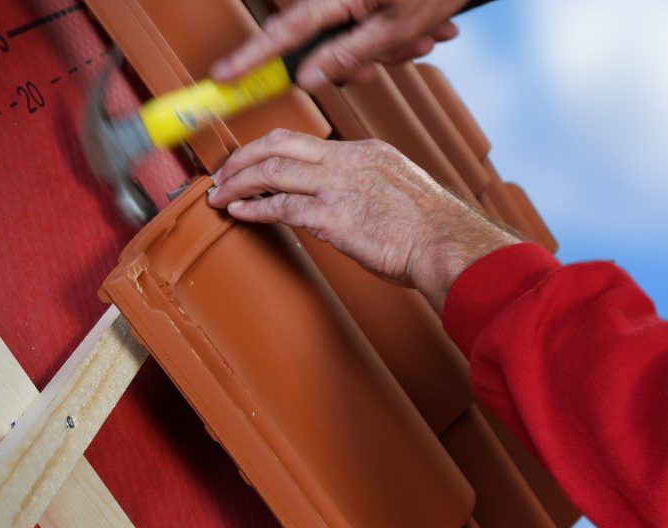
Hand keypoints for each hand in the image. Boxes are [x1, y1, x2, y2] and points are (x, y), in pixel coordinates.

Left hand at [207, 129, 522, 308]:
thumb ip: (367, 189)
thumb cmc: (431, 230)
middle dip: (243, 157)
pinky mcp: (332, 216)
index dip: (270, 151)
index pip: (306, 142)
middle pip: (280, 144)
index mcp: (366, 152)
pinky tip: (237, 211)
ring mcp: (339, 186)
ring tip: (218, 194)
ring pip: (272, 170)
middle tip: (222, 172)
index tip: (252, 164)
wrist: (449, 245)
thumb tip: (344, 204)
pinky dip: (252, 208)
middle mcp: (349, 160)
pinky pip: (279, 206)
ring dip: (237, 182)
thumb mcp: (398, 192)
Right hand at [211, 0, 465, 89]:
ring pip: (355, 36)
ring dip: (389, 46)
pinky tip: (429, 26)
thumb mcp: (394, 29)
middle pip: (325, 40)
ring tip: (425, 35)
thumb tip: (306, 78)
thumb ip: (346, 56)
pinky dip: (398, 31)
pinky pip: (373, 22)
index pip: (284, 33)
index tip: (223, 76)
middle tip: (388, 58)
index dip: (252, 58)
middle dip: (359, 58)